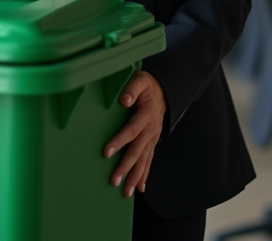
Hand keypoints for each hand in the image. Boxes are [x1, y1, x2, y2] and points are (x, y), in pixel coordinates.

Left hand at [102, 71, 166, 196]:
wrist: (165, 91)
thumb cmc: (148, 86)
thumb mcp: (140, 81)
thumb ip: (131, 89)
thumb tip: (123, 99)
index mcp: (145, 115)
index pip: (131, 130)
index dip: (119, 141)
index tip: (106, 152)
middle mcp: (150, 130)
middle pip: (137, 151)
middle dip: (125, 168)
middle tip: (114, 181)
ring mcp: (152, 138)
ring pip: (143, 160)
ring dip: (135, 176)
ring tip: (125, 191)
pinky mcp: (152, 142)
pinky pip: (149, 160)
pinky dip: (145, 175)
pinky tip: (140, 188)